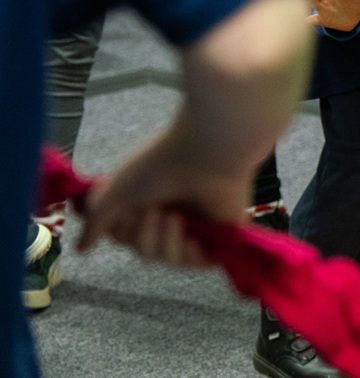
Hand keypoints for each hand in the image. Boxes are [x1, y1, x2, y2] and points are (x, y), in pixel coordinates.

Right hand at [77, 131, 258, 267]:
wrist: (206, 153)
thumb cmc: (160, 165)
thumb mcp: (118, 191)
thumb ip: (98, 220)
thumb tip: (80, 249)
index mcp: (149, 201)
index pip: (126, 235)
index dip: (120, 231)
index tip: (122, 212)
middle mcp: (172, 213)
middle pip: (144, 250)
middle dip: (143, 236)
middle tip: (154, 212)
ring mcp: (197, 226)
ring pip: (168, 258)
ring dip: (165, 242)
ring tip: (174, 217)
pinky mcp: (220, 236)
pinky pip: (196, 264)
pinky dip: (188, 255)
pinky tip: (191, 239)